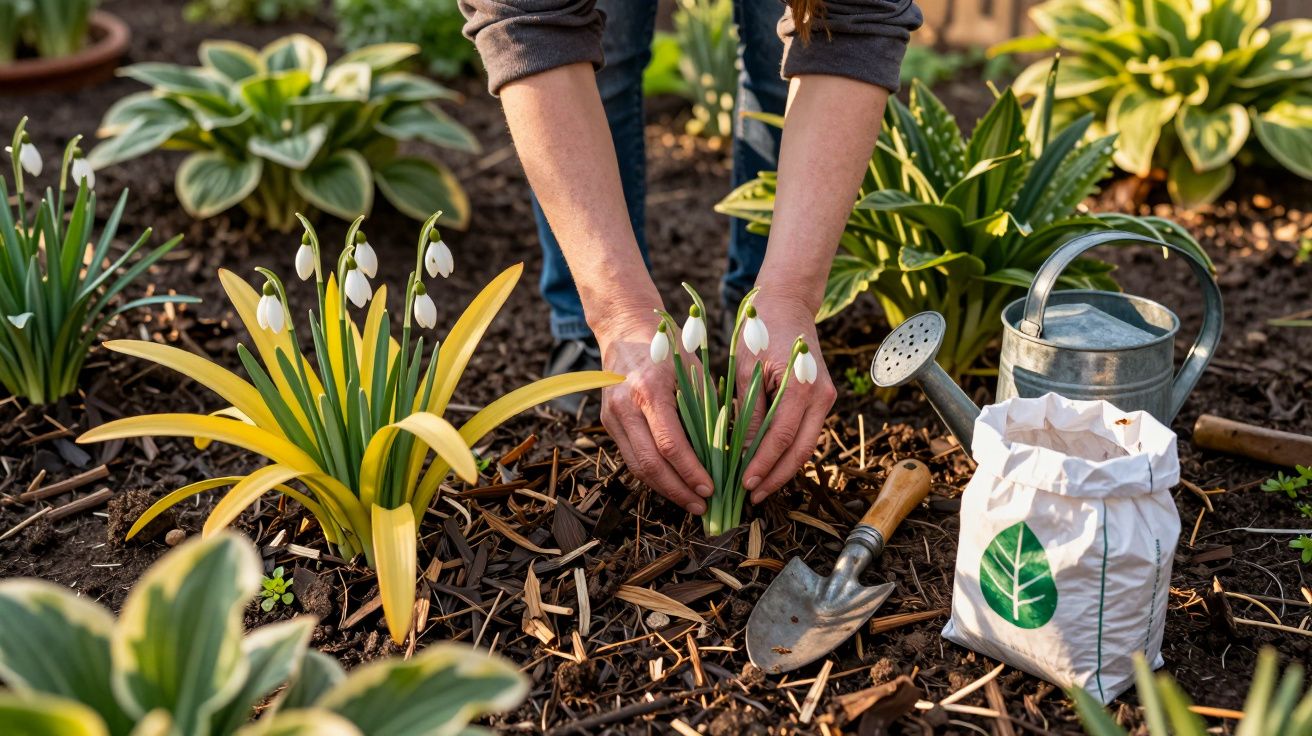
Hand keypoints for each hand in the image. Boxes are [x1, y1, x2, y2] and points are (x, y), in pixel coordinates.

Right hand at [595, 313, 714, 514]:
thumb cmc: (669, 348)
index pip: (670, 445)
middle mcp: (625, 406)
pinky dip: (653, 474)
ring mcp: (612, 416)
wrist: (624, 331)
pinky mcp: (607, 422)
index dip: (690, 472)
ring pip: (636, 467)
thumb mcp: (693, 371)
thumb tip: (724, 454)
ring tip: (690, 502)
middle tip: (702, 507)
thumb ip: (705, 409)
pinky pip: (631, 457)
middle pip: (649, 464)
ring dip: (664, 489)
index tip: (710, 489)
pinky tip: (674, 484)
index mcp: (650, 391)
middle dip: (677, 491)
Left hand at [735, 291, 835, 504]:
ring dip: (783, 469)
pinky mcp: (820, 399)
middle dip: (777, 477)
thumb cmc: (760, 330)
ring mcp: (824, 399)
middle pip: (801, 450)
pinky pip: (804, 433)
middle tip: (752, 497)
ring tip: (757, 488)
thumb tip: (742, 451)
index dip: (763, 465)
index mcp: (802, 387)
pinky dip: (787, 451)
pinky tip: (767, 465)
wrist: (788, 303)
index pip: (781, 438)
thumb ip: (748, 411)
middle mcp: (821, 396)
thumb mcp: (746, 370)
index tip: (744, 484)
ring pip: (806, 445)